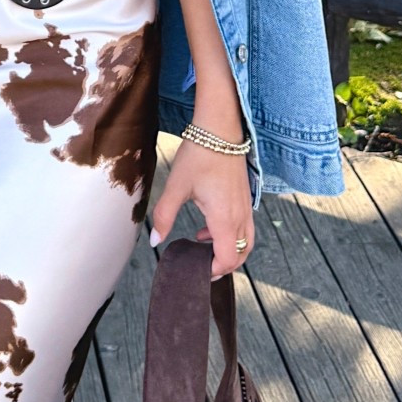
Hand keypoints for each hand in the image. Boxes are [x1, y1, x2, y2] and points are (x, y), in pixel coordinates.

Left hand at [150, 131, 254, 279]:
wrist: (220, 130)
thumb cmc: (199, 156)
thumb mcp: (176, 186)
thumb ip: (164, 216)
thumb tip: (155, 241)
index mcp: (224, 218)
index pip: (227, 259)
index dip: (214, 270)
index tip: (197, 271)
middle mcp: (240, 216)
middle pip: (240, 255)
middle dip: (223, 265)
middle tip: (201, 266)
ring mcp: (246, 207)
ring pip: (246, 242)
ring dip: (228, 250)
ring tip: (202, 245)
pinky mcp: (245, 198)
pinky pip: (244, 227)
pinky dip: (231, 235)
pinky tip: (208, 226)